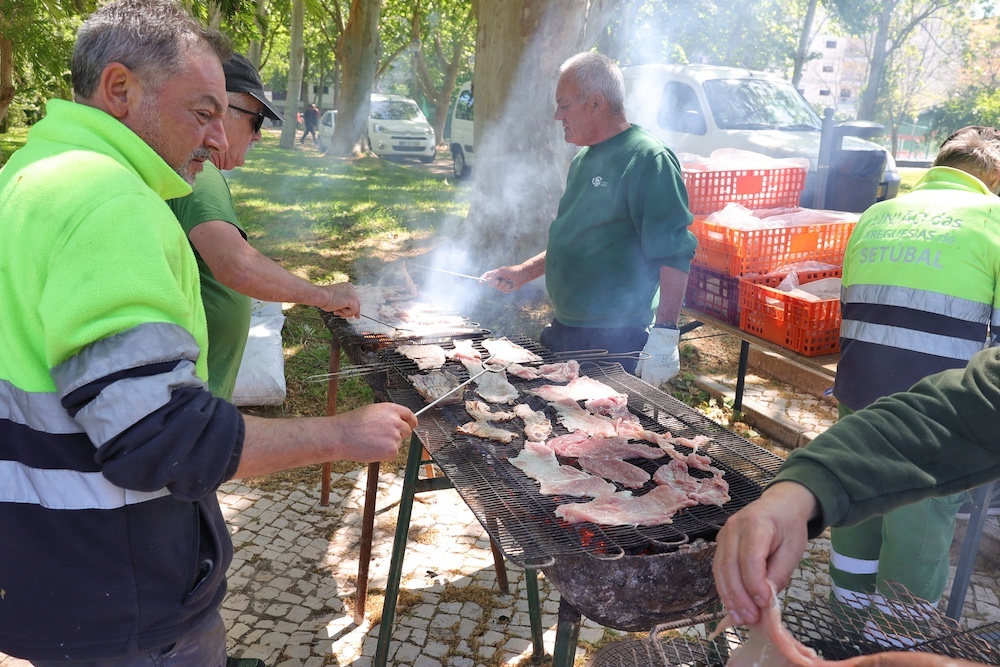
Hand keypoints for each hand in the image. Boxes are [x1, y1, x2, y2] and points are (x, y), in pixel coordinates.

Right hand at [321, 282, 359, 317]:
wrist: (320, 296)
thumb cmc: (325, 298)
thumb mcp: (337, 300)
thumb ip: (345, 304)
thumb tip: (351, 313)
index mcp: (348, 287)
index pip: (354, 299)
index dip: (354, 308)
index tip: (354, 315)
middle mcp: (352, 288)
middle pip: (357, 304)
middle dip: (352, 312)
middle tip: (345, 317)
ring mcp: (353, 293)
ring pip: (355, 309)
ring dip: (345, 313)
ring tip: (336, 311)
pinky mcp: (352, 299)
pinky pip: (353, 311)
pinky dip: (345, 313)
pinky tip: (337, 309)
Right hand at [332, 403, 417, 462]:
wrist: (341, 436)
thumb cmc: (351, 424)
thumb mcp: (371, 412)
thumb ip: (387, 416)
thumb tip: (395, 423)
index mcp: (391, 409)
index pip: (409, 415)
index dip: (411, 421)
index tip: (412, 425)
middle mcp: (396, 421)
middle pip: (407, 431)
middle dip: (398, 435)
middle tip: (381, 439)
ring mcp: (395, 436)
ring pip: (398, 443)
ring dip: (388, 445)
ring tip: (370, 442)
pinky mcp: (392, 450)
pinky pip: (393, 454)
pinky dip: (384, 455)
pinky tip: (371, 450)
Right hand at [479, 267, 518, 292]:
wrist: (521, 274)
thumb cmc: (511, 271)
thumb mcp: (500, 271)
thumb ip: (493, 275)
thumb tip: (489, 281)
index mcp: (496, 273)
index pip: (487, 275)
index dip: (482, 279)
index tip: (479, 283)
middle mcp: (498, 279)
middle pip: (491, 284)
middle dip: (494, 283)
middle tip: (498, 281)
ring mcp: (502, 284)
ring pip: (498, 288)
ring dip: (503, 284)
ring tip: (508, 280)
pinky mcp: (506, 288)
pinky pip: (503, 290)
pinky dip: (507, 287)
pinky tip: (511, 284)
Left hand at [636, 327, 679, 385]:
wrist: (665, 340)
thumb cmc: (651, 347)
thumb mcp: (643, 357)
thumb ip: (639, 368)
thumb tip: (638, 374)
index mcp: (649, 374)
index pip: (647, 385)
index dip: (646, 384)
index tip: (646, 381)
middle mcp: (659, 377)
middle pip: (656, 386)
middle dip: (654, 382)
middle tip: (653, 375)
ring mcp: (668, 374)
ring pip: (664, 380)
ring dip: (661, 377)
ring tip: (660, 365)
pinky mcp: (675, 371)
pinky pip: (670, 375)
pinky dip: (668, 372)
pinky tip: (666, 363)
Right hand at [712, 482, 816, 625]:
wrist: (780, 505)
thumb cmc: (789, 527)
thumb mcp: (793, 549)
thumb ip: (779, 573)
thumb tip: (765, 601)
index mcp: (756, 523)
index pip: (750, 558)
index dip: (755, 584)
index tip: (764, 605)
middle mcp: (733, 527)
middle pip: (730, 565)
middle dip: (739, 596)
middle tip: (751, 618)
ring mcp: (723, 534)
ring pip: (720, 570)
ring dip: (729, 597)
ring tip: (740, 618)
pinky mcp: (720, 544)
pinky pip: (719, 569)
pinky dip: (725, 590)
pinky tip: (733, 606)